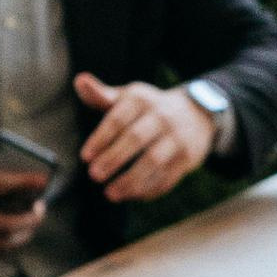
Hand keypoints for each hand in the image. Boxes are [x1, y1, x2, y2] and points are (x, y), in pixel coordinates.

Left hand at [76, 73, 216, 205]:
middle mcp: (162, 116)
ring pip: (154, 161)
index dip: (101, 138)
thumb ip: (102, 95)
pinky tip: (131, 196)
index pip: (118, 119)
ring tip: (110, 194)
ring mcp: (178, 138)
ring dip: (131, 180)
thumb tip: (80, 80)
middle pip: (136, 139)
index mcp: (142, 100)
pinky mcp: (188, 158)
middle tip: (94, 176)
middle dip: (114, 158)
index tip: (85, 157)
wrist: (197, 113)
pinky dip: (148, 189)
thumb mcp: (128, 97)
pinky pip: (168, 177)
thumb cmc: (149, 108)